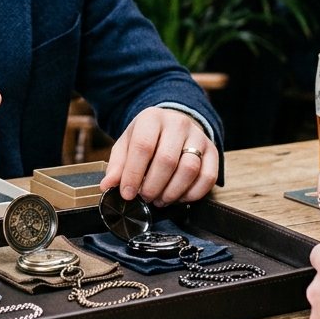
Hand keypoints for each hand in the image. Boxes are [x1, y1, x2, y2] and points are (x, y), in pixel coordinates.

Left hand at [100, 107, 217, 206]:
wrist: (173, 123)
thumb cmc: (147, 137)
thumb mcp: (127, 144)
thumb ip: (117, 165)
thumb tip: (107, 186)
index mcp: (152, 118)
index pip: (143, 147)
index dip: (134, 174)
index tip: (128, 194)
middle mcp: (177, 124)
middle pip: (167, 160)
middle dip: (153, 186)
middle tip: (146, 198)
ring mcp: (198, 136)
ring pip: (189, 169)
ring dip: (173, 192)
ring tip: (160, 200)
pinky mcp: (212, 150)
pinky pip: (208, 176)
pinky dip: (194, 193)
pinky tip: (180, 198)